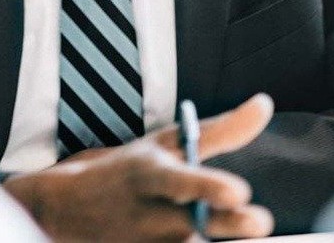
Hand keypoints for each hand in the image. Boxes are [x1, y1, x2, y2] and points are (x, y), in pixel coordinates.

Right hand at [3, 94, 275, 240]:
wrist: (68, 209)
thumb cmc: (130, 171)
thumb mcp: (168, 144)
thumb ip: (221, 131)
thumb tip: (265, 104)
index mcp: (151, 174)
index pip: (181, 182)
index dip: (208, 189)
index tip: (238, 192)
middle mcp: (148, 215)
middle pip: (193, 228)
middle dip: (228, 228)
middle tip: (260, 223)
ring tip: (244, 239)